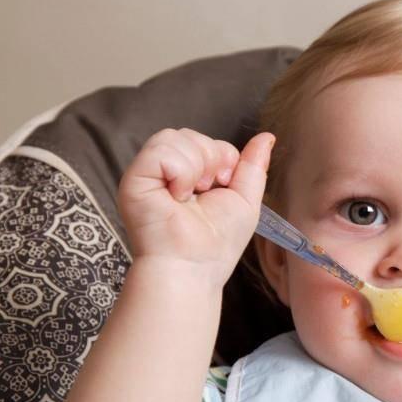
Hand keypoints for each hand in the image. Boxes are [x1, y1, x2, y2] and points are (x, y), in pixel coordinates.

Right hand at [118, 128, 274, 285]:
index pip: (204, 140)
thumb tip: (267, 137)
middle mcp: (163, 172)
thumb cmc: (217, 243)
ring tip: (191, 197)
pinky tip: (178, 196)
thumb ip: (253, 166)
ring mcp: (147, 174)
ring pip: (174, 137)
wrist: (194, 267)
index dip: (222, 156)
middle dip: (211, 159)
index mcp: (186, 174)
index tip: (222, 185)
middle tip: (206, 192)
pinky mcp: (134, 179)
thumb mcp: (245, 199)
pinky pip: (161, 150)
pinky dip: (181, 172)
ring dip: (196, 166)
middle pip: (188, 134)